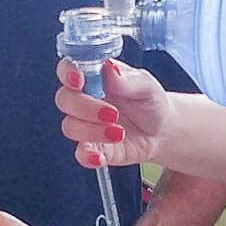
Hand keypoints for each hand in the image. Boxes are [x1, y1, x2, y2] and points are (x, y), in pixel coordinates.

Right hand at [55, 57, 170, 167]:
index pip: (68, 69)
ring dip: (92, 131)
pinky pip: (80, 154)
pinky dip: (87, 156)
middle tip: (113, 113)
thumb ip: (128, 79)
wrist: (161, 131)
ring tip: (119, 132)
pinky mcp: (93, 148)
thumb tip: (110, 69)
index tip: (79, 80)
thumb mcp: (147, 86)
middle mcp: (84, 100)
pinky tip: (101, 157)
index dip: (67, 73)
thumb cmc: (150, 101)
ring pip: (70, 127)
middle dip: (84, 106)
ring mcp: (86, 125)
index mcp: (94, 78)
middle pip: (64, 99)